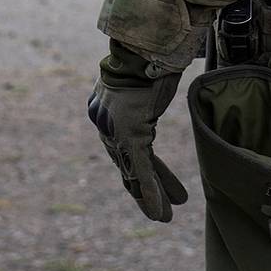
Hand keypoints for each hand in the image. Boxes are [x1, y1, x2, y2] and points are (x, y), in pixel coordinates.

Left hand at [87, 42, 186, 222]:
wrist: (140, 52)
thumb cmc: (142, 61)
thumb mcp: (136, 85)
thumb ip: (135, 99)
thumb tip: (145, 93)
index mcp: (105, 114)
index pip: (121, 150)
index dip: (137, 171)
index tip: (152, 183)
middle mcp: (106, 127)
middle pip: (126, 166)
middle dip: (143, 190)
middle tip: (158, 211)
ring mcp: (117, 133)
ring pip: (135, 173)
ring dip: (152, 198)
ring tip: (165, 218)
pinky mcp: (131, 137)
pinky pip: (141, 171)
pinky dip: (151, 193)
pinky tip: (160, 213)